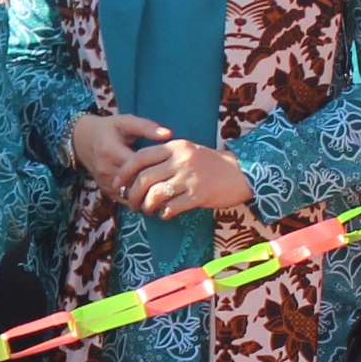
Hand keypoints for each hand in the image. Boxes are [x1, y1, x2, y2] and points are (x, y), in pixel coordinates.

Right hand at [69, 111, 170, 200]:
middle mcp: (105, 168)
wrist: (83, 140)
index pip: (137, 165)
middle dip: (154, 184)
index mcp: (111, 150)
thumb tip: (168, 134)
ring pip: (130, 194)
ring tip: (166, 192)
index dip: (155, 168)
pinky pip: (124, 199)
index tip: (173, 169)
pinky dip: (139, 199)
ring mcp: (104, 181)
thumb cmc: (108, 128)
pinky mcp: (105, 189)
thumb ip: (146, 127)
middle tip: (174, 185)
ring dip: (147, 194)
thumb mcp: (125, 121)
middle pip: (134, 182)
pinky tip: (153, 195)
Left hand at [128, 139, 251, 219]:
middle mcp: (180, 160)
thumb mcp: (188, 152)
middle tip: (132, 203)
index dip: (124, 171)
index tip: (117, 183)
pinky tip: (165, 214)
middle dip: (133, 194)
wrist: (243, 172)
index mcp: (175, 147)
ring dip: (147, 206)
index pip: (140, 156)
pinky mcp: (199, 195)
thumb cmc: (212, 164)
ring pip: (155, 194)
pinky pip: (172, 207)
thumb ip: (166, 158)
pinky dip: (164, 213)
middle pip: (144, 178)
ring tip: (147, 210)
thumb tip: (140, 175)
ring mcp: (190, 178)